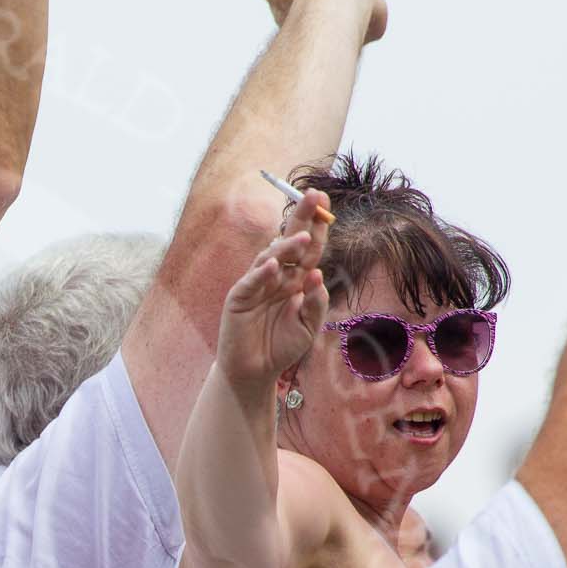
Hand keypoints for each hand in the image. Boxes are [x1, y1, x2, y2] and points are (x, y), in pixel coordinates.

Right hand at [217, 191, 331, 396]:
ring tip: (302, 236)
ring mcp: (257, 284)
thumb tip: (318, 275)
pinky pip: (251, 282)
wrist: (255, 371)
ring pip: (271, 258)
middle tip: (313, 195)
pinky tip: (274, 265)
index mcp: (296, 280)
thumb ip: (316, 303)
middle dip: (301, 218)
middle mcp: (277, 276)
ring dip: (286, 246)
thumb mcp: (308, 327)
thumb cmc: (281, 347)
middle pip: (290, 241)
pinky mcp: (239, 298)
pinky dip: (261, 273)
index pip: (309, 249)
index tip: (327, 206)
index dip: (317, 227)